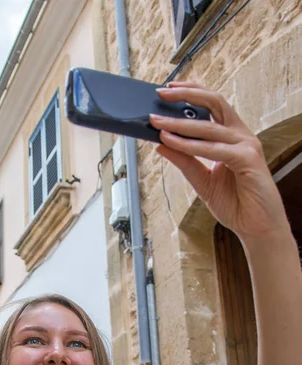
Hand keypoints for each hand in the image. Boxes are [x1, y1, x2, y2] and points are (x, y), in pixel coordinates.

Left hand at [151, 82, 290, 243]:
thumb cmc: (235, 203)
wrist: (256, 227)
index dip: (191, 93)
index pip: (212, 104)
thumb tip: (160, 144)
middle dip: (186, 95)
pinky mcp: (248, 160)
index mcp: (232, 136)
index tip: (167, 90)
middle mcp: (240, 136)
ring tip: (157, 122)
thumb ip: (184, 161)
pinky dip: (190, 145)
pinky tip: (171, 142)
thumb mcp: (201, 180)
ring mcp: (246, 146)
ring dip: (179, 123)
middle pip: (214, 102)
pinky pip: (213, 149)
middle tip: (160, 94)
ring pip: (209, 127)